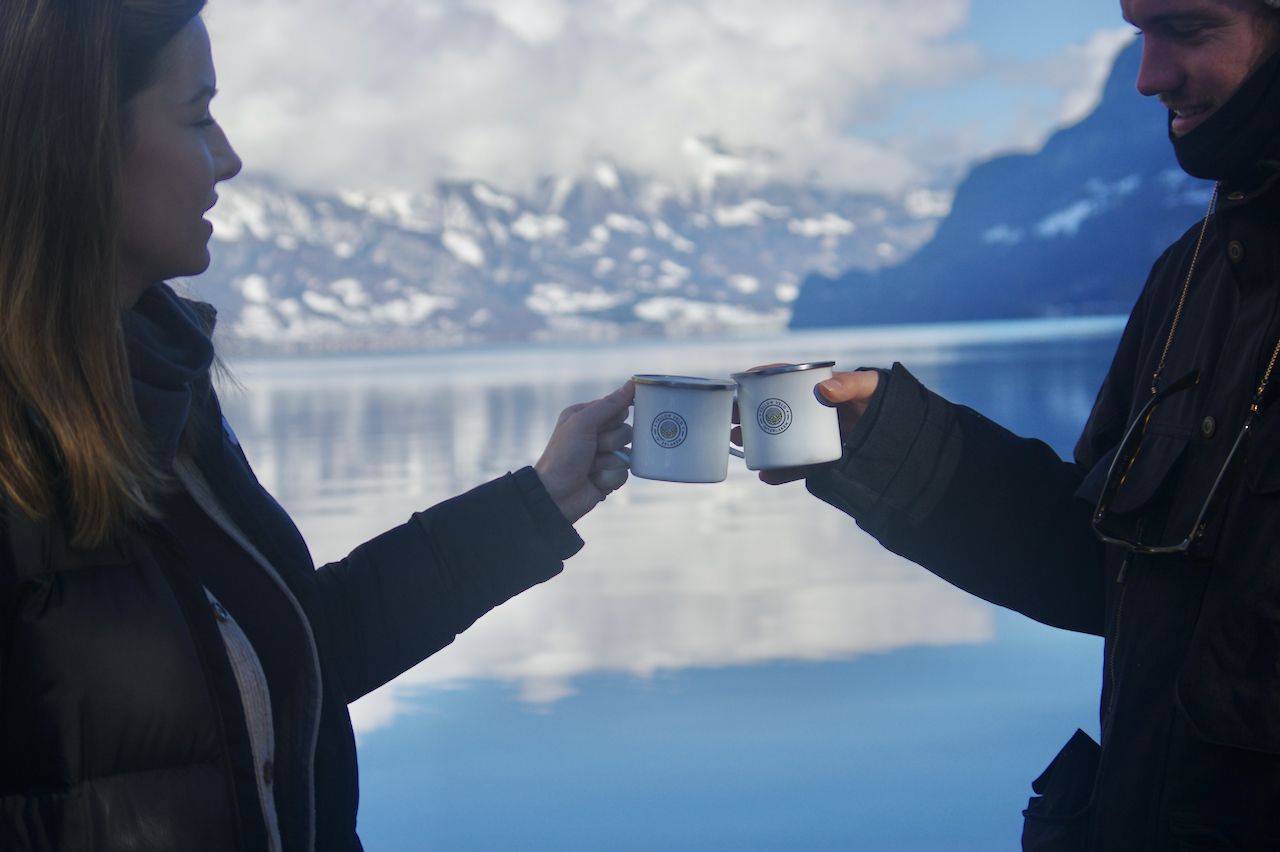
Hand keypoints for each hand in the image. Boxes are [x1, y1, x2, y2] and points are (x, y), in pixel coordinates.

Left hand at [534, 382, 634, 523]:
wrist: (554, 495)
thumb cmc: (563, 455)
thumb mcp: (582, 423)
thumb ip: (609, 405)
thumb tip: (632, 384)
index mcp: (587, 417)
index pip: (619, 409)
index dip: (615, 420)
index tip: (601, 427)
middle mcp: (596, 434)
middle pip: (627, 432)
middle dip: (610, 443)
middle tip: (592, 450)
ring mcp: (604, 457)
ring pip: (628, 454)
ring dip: (608, 463)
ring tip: (590, 468)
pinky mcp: (609, 476)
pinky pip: (625, 474)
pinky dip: (609, 478)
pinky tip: (594, 481)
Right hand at [733, 366, 879, 484]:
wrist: (899, 439)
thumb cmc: (881, 402)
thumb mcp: (870, 388)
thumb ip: (852, 384)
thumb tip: (826, 390)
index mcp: (816, 387)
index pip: (784, 377)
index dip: (761, 377)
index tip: (742, 380)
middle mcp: (808, 411)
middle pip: (771, 408)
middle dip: (747, 412)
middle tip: (731, 417)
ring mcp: (810, 436)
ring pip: (776, 437)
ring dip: (754, 441)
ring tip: (738, 444)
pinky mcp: (817, 458)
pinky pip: (794, 466)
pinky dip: (779, 472)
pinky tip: (765, 476)